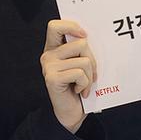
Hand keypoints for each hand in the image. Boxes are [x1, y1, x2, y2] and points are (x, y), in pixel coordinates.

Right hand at [40, 19, 96, 133]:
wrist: (70, 113)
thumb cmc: (77, 87)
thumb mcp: (79, 64)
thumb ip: (80, 51)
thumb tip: (90, 39)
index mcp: (54, 48)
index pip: (55, 26)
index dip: (71, 26)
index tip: (84, 35)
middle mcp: (48, 55)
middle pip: (80, 43)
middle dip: (92, 59)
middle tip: (90, 74)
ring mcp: (48, 66)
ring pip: (83, 60)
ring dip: (90, 76)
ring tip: (84, 84)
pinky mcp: (52, 78)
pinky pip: (79, 73)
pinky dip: (85, 84)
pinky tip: (79, 91)